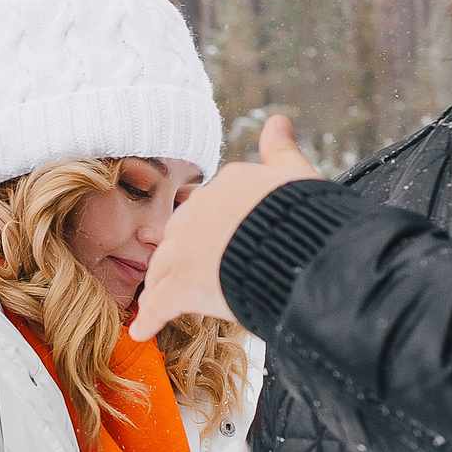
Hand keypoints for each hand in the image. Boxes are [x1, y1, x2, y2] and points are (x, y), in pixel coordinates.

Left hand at [130, 114, 321, 339]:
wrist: (306, 254)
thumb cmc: (310, 218)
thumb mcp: (297, 175)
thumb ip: (281, 151)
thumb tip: (277, 121)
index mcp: (229, 182)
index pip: (207, 206)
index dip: (206, 229)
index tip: (209, 243)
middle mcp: (201, 209)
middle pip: (179, 235)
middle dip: (178, 256)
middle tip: (180, 276)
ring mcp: (188, 247)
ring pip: (163, 267)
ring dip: (159, 286)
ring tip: (158, 302)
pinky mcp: (184, 284)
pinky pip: (160, 304)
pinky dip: (150, 319)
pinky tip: (142, 331)